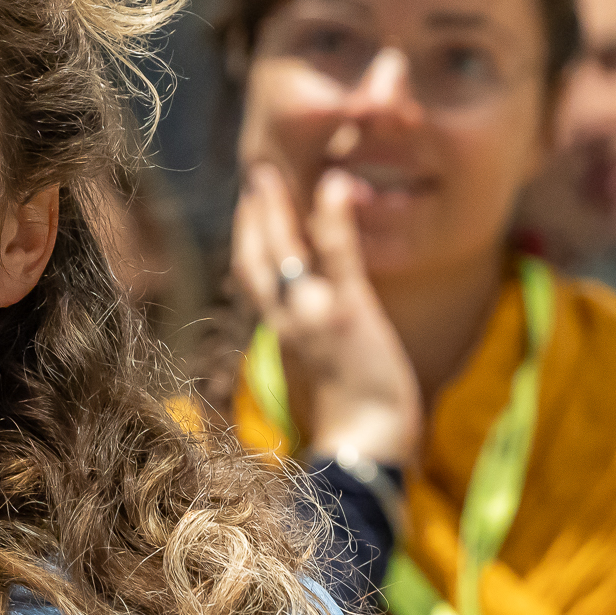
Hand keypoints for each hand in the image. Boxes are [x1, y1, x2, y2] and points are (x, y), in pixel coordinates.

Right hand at [229, 159, 422, 467]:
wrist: (366, 443)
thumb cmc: (357, 415)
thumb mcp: (330, 369)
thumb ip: (318, 339)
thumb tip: (318, 324)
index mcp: (284, 332)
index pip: (255, 278)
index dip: (248, 240)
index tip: (250, 208)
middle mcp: (288, 321)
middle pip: (256, 258)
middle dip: (252, 216)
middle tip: (256, 174)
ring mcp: (314, 314)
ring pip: (282, 251)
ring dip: (275, 208)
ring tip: (272, 171)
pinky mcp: (347, 312)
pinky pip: (335, 257)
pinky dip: (332, 217)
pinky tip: (336, 183)